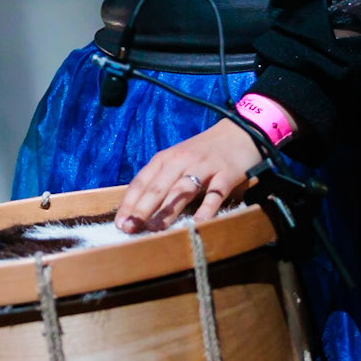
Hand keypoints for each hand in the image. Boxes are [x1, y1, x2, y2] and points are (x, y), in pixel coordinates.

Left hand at [115, 119, 261, 232]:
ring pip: (182, 190)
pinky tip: (197, 223)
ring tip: (155, 229)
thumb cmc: (203, 151)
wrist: (240, 132)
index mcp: (165, 158)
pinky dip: (207, 208)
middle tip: (130, 228)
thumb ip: (162, 180)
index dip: (130, 203)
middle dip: (142, 209)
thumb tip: (139, 210)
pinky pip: (215, 193)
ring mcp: (204, 167)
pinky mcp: (226, 173)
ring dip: (167, 210)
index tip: (120, 223)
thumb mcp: (178, 160)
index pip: (142, 182)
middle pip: (158, 187)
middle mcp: (181, 161)